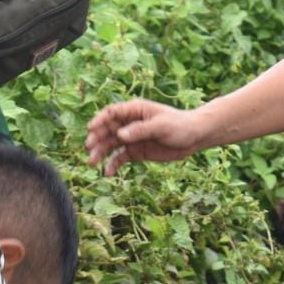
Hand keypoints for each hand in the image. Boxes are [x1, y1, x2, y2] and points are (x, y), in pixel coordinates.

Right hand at [85, 99, 206, 176]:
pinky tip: (108, 173)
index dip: (99, 120)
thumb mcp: (161, 126)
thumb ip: (140, 130)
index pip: (111, 113)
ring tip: (92, 163)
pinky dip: (113, 164)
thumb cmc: (179, 125)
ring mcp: (132, 138)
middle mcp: (129, 123)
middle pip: (106, 130)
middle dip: (96, 139)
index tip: (91, 129)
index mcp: (134, 110)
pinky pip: (120, 158)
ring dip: (100, 153)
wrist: (194, 137)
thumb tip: (120, 135)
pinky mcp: (136, 151)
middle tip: (89, 149)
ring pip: (110, 145)